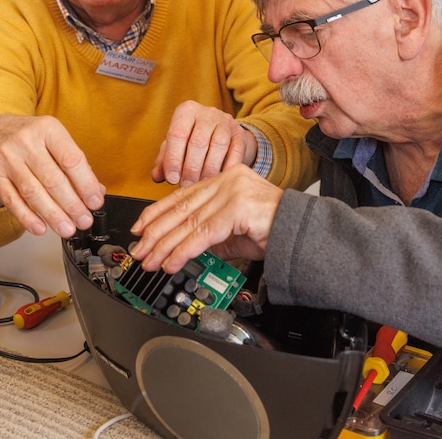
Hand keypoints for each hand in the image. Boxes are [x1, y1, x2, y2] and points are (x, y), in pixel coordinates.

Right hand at [0, 114, 104, 237]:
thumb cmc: (30, 138)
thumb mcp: (54, 140)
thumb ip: (75, 163)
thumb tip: (95, 191)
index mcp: (48, 129)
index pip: (71, 160)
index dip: (86, 184)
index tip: (95, 202)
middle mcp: (26, 141)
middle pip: (53, 179)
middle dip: (72, 205)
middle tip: (84, 221)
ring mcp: (7, 158)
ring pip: (33, 192)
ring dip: (53, 215)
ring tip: (67, 228)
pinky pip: (12, 200)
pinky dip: (27, 217)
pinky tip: (40, 228)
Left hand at [130, 165, 281, 273]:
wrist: (302, 234)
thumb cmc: (273, 231)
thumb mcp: (233, 231)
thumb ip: (209, 233)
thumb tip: (181, 246)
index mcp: (226, 178)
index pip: (183, 195)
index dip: (157, 212)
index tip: (140, 227)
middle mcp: (228, 180)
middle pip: (182, 208)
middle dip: (156, 232)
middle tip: (140, 250)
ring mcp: (233, 191)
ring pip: (188, 222)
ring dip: (165, 245)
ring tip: (150, 260)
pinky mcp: (237, 208)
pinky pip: (202, 234)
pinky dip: (183, 251)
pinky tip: (171, 262)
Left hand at [151, 100, 256, 186]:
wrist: (221, 132)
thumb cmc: (192, 140)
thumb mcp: (176, 146)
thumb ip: (165, 160)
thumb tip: (156, 176)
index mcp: (186, 111)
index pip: (177, 134)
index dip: (173, 159)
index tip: (172, 179)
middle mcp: (207, 112)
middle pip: (198, 141)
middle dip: (191, 168)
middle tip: (186, 185)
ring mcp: (226, 121)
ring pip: (218, 145)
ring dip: (208, 169)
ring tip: (201, 184)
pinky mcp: (240, 133)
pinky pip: (236, 151)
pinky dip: (227, 167)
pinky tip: (219, 180)